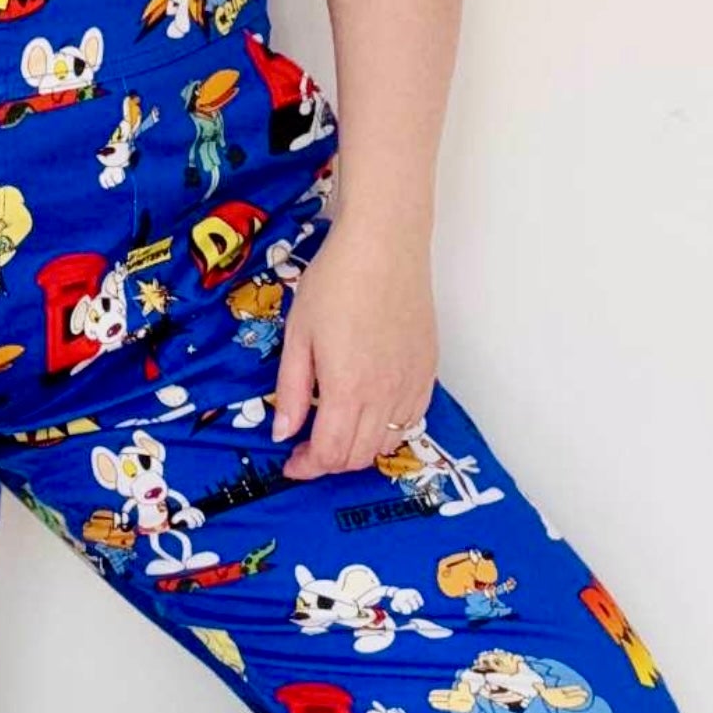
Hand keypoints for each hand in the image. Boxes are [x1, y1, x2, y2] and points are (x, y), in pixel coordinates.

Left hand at [269, 218, 437, 479]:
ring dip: (359, 448)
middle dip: (329, 461)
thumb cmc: (335, 282)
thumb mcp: (298, 336)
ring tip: (337, 428)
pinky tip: (369, 411)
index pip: (331, 454)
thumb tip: (283, 433)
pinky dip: (388, 429)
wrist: (384, 245)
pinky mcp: (428, 370)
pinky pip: (412, 419)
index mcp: (349, 389)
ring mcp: (412, 384)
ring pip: (388, 443)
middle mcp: (386, 394)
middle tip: (307, 446)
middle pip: (360, 456)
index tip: (291, 462)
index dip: (307, 467)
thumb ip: (292, 390)